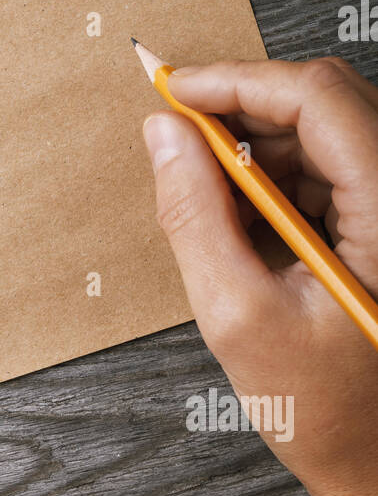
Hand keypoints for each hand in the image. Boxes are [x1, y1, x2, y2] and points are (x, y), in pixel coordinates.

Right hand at [142, 57, 377, 495]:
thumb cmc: (328, 412)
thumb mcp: (238, 314)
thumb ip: (193, 215)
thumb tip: (163, 135)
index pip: (316, 97)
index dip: (236, 82)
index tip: (171, 89)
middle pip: (324, 105)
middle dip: (242, 113)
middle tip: (176, 138)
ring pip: (324, 136)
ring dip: (258, 154)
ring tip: (211, 209)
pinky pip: (331, 173)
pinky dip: (279, 185)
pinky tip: (246, 232)